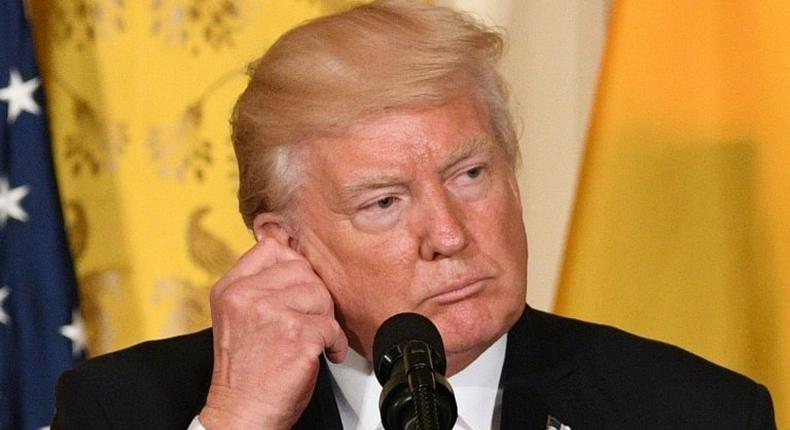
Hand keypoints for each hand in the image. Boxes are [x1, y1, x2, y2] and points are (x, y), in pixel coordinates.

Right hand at [198, 224, 347, 428]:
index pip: (271, 248)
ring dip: (324, 319)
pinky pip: (332, 325)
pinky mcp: (296, 335)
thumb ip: (257, 285)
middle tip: (308, 319)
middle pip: (303, 270)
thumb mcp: (237, 317)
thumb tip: (291, 256)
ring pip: (320, 294)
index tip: (297, 288)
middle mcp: (247, 296)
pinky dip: (334, 343)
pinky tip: (321, 354)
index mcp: (230, 288)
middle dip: (313, 296)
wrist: (241, 414)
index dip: (293, 266)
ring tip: (312, 337)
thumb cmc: (244, 372)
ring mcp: (271, 313)